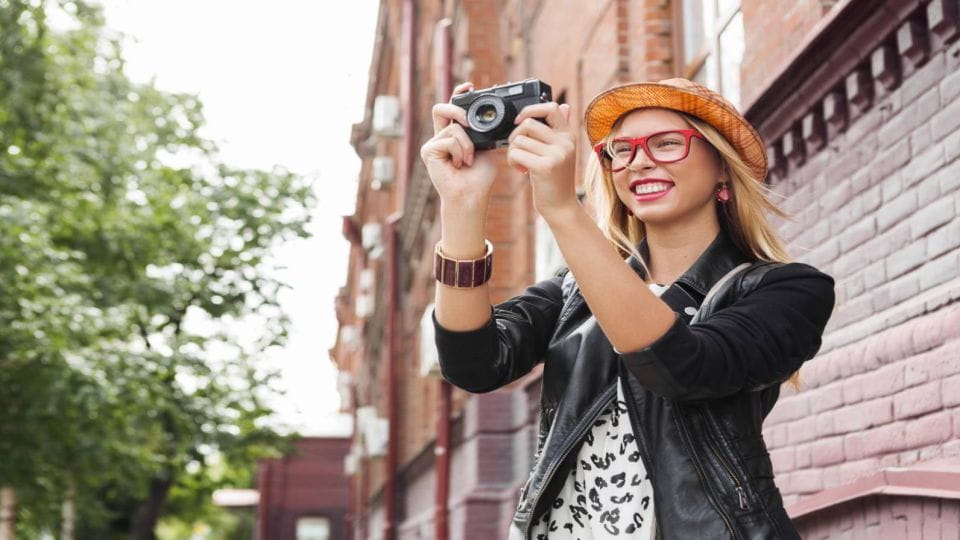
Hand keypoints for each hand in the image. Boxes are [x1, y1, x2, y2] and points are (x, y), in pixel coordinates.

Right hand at [419, 82, 503, 205]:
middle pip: (442, 108)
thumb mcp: (487, 147)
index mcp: (455, 134)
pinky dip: (460, 150)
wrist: (472, 195)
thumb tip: (490, 117)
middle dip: (458, 110)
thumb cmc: (480, 177)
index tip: (470, 86)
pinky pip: (449, 138)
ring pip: (453, 127)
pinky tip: (459, 164)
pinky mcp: (428, 151)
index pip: (453, 108)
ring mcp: (433, 143)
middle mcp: (441, 137)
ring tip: (468, 160)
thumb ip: (483, 131)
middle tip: (469, 123)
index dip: (459, 94)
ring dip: (467, 144)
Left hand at [505, 102, 578, 218]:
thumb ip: (560, 130)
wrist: (561, 207)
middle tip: (518, 151)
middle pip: (528, 124)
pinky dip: (512, 161)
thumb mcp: (562, 152)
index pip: (552, 107)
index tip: (520, 121)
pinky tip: (521, 170)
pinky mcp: (545, 167)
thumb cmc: (556, 179)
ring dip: (512, 152)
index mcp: (569, 135)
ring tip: (521, 163)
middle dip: (515, 136)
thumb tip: (564, 106)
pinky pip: (516, 153)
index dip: (531, 109)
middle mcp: (565, 142)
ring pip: (519, 140)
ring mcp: (557, 154)